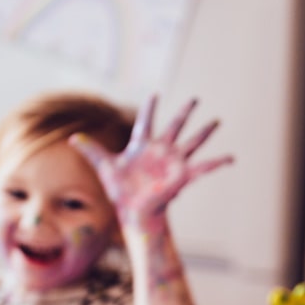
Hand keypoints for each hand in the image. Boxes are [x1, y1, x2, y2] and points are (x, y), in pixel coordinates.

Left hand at [71, 95, 232, 230]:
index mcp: (143, 145)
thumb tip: (73, 138)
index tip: (154, 94)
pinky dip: (218, 162)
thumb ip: (92, 150)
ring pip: (192, 142)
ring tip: (217, 121)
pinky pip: (204, 167)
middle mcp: (161, 150)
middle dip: (185, 112)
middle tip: (195, 98)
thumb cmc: (120, 190)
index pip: (147, 121)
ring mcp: (173, 162)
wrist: (134, 211)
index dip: (150, 107)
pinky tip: (231, 158)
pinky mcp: (182, 175)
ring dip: (204, 132)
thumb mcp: (105, 166)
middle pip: (175, 126)